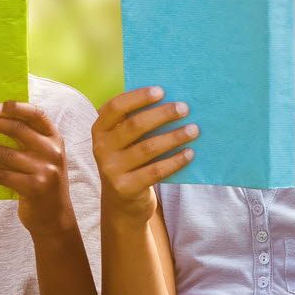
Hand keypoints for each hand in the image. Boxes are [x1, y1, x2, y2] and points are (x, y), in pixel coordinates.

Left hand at [0, 101, 78, 238]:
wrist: (55, 217)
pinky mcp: (33, 188)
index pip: (37, 115)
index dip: (16, 107)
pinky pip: (2, 175)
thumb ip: (29, 141)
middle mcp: (52, 152)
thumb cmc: (42, 182)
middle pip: (16, 130)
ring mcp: (44, 170)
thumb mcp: (45, 157)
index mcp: (55, 139)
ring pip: (5, 153)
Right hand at [91, 86, 196, 226]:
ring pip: (147, 148)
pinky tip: (190, 153)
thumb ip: (137, 123)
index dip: (138, 97)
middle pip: (134, 126)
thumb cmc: (130, 162)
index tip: (161, 91)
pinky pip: (155, 171)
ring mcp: (111, 169)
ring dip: (174, 137)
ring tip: (194, 130)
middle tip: (184, 108)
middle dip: (162, 114)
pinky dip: (175, 161)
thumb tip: (171, 99)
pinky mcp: (125, 188)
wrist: (122, 203)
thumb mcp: (124, 142)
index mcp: (100, 130)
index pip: (115, 107)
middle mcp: (101, 148)